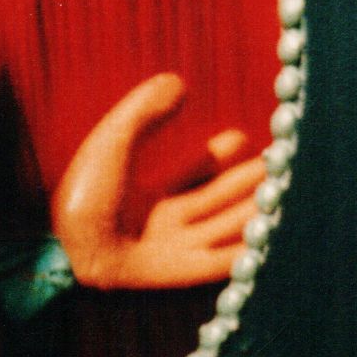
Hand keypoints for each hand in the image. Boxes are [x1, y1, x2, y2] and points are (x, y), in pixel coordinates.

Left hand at [51, 72, 265, 289]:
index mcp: (143, 194)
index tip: (242, 137)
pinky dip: (249, 248)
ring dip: (255, 209)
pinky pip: (225, 262)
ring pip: (226, 228)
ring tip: (285, 186)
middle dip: (247, 182)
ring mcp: (172, 249)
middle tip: (282, 161)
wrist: (70, 247)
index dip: (217, 157)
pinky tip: (273, 230)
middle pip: (216, 201)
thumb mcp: (114, 141)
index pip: (192, 174)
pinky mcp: (181, 274)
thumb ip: (144, 111)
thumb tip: (177, 82)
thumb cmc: (83, 195)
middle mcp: (161, 223)